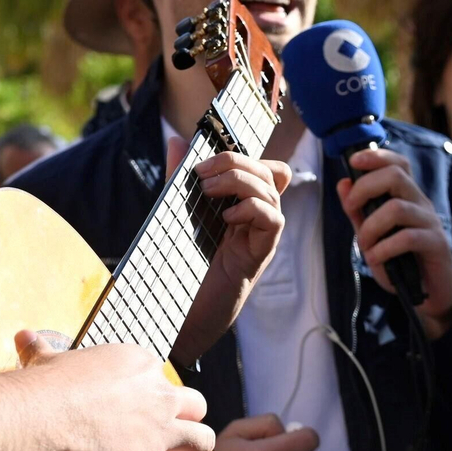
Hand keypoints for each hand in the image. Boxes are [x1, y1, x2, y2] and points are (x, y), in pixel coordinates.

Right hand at [0, 332, 213, 450]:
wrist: (46, 418)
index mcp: (136, 363)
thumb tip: (22, 336)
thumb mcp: (46, 361)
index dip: (146, 391)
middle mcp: (157, 395)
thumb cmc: (46, 386)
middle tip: (161, 429)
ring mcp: (160, 432)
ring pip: (204, 441)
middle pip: (196, 405)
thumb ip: (41, 349)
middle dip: (184, 418)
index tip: (126, 402)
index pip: (157, 374)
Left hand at [166, 138, 291, 366]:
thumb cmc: (183, 262)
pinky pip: (273, 219)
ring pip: (271, 190)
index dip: (244, 154)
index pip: (264, 166)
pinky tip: (226, 218)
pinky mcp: (260, 253)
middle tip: (202, 174)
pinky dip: (251, 210)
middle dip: (236, 161)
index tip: (206, 160)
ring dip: (238, 181)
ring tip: (207, 193)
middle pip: (270, 170)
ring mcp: (262, 235)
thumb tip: (177, 140)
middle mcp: (258, 216)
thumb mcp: (178, 210)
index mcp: (242, 203)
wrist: (182, 310)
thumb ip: (178, 177)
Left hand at [337, 148, 451, 338]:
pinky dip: (384, 248)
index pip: (398, 163)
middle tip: (351, 209)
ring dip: (371, 227)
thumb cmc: (398, 259)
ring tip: (365, 246)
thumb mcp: (371, 233)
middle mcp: (420, 203)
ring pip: (397, 208)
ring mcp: (431, 222)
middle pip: (395, 176)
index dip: (377, 156)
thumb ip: (357, 210)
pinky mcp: (437, 244)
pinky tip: (376, 259)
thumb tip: (343, 182)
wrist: (426, 292)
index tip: (353, 161)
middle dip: (364, 188)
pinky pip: (407, 237)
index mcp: (405, 196)